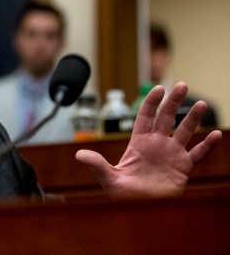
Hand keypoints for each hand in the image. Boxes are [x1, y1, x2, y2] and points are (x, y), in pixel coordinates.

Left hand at [75, 82, 221, 198]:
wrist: (140, 209)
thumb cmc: (123, 194)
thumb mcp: (108, 178)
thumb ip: (97, 164)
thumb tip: (79, 155)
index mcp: (138, 143)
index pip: (145, 117)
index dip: (151, 102)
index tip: (158, 88)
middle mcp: (156, 145)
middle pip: (167, 118)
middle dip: (173, 101)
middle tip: (182, 85)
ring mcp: (171, 155)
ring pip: (184, 132)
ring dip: (193, 118)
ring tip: (201, 103)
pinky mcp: (183, 168)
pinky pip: (197, 154)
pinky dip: (207, 145)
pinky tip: (215, 134)